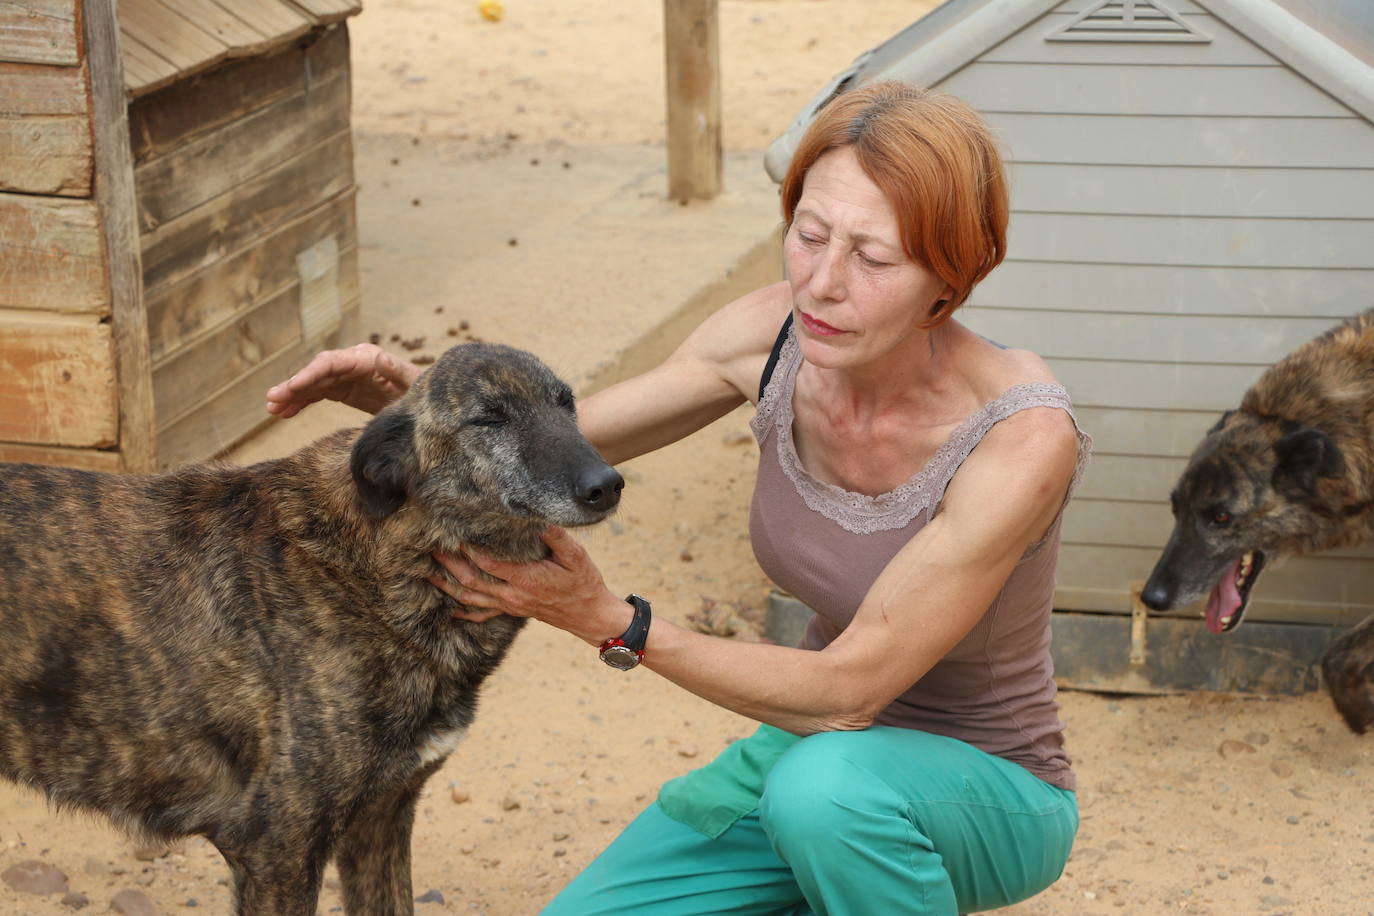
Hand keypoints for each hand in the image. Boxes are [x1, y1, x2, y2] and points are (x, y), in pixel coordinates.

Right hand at [265, 343, 421, 417]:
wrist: (426, 403)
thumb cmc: (422, 392)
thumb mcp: (414, 384)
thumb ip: (398, 371)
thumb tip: (381, 357)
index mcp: (366, 359)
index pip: (332, 363)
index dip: (310, 373)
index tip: (292, 386)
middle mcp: (352, 363)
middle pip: (317, 372)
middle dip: (294, 385)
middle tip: (272, 399)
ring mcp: (345, 376)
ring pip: (312, 384)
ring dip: (291, 395)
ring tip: (271, 408)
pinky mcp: (343, 389)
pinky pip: (316, 394)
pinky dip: (300, 403)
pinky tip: (283, 413)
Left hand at [430, 528, 628, 643]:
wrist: (590, 615)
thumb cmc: (584, 583)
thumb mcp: (576, 556)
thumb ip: (556, 537)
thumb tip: (538, 518)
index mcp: (526, 579)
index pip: (488, 562)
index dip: (468, 548)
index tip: (453, 531)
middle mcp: (513, 595)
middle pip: (471, 580)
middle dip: (449, 565)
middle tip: (431, 548)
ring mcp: (510, 605)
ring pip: (471, 599)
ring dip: (448, 586)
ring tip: (429, 573)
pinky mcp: (512, 611)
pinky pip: (483, 615)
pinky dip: (464, 612)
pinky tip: (451, 609)